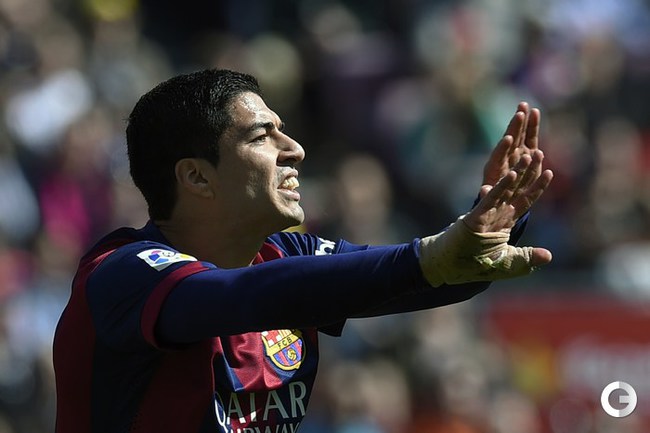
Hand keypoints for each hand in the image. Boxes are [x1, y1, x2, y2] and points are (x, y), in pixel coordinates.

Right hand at [465, 150, 553, 265]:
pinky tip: (511, 174)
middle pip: (518, 189)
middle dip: (529, 172)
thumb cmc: (476, 265)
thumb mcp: (509, 264)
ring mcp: (487, 213)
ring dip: (517, 172)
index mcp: (506, 222)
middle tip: (538, 153)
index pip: (526, 200)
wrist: (451, 266)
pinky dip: (501, 187)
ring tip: (527, 155)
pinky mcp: (476, 216)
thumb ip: (528, 258)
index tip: (549, 172)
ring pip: (505, 189)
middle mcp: (498, 214)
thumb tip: (549, 256)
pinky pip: (491, 199)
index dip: (538, 187)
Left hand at [482, 102, 540, 194]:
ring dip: (522, 121)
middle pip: (510, 140)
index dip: (503, 147)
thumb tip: (483, 191)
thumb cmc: (494, 194)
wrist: (503, 191)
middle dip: (514, 127)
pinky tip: (535, 111)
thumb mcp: (489, 195)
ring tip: (523, 106)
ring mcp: (516, 151)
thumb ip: (487, 192)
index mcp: (495, 167)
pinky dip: (532, 125)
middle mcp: (505, 156)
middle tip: (519, 114)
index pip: (499, 155)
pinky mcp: (527, 151)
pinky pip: (529, 136)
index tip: (508, 138)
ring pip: (519, 134)